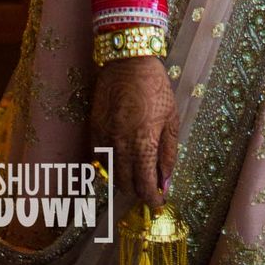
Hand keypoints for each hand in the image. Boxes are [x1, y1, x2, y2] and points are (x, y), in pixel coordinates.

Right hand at [90, 57, 178, 209]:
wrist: (128, 62)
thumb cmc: (156, 88)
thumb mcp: (171, 118)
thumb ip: (169, 152)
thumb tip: (166, 180)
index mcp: (143, 144)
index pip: (145, 185)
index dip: (152, 198)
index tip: (158, 202)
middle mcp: (121, 146)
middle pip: (126, 184)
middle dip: (138, 189)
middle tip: (149, 185)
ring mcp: (104, 139)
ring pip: (111, 174)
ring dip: (124, 179)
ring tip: (136, 172)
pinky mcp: (93, 130)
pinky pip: (99, 159)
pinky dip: (110, 164)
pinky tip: (121, 158)